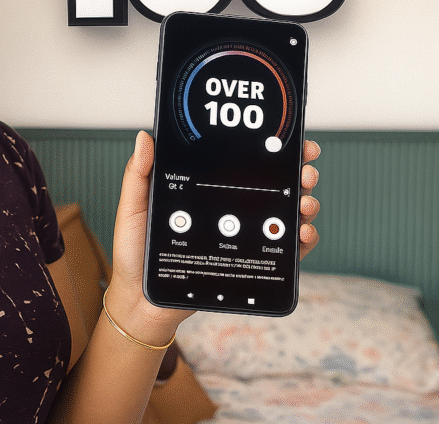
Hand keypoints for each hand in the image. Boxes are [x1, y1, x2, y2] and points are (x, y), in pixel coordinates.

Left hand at [105, 133, 321, 342]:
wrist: (142, 301)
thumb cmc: (135, 253)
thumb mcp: (133, 209)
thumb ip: (138, 175)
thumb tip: (146, 137)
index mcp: (207, 190)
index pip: (244, 162)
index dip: (270, 147)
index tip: (288, 138)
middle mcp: (229, 210)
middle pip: (274, 184)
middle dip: (298, 172)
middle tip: (305, 170)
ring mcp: (242, 236)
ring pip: (284, 214)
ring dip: (304, 203)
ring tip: (304, 202)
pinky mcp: (248, 263)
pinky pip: (283, 252)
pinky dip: (301, 241)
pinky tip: (302, 233)